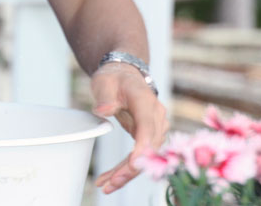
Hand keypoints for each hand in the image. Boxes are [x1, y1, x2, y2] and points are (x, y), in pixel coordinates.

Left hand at [91, 62, 168, 193]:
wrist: (124, 75)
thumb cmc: (114, 78)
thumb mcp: (104, 82)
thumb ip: (105, 96)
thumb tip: (104, 110)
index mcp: (145, 100)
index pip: (147, 126)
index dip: (142, 147)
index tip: (134, 164)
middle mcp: (155, 115)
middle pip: (148, 146)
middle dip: (130, 168)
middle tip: (109, 183)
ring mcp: (155, 127)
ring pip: (146, 156)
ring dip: (127, 172)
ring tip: (105, 185)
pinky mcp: (149, 135)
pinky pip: (140, 155)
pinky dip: (126, 168)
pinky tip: (110, 179)